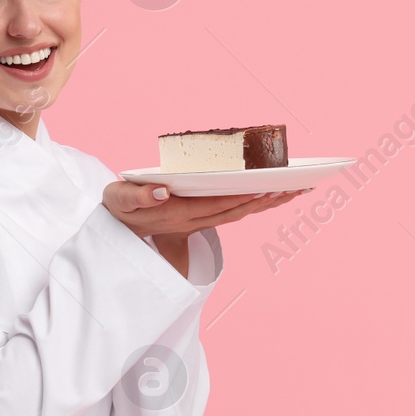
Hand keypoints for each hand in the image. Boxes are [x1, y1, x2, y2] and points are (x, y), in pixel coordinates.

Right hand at [101, 181, 308, 239]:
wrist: (119, 226)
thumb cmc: (120, 208)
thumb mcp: (121, 200)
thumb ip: (138, 196)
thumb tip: (162, 192)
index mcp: (179, 214)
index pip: (215, 206)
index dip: (238, 199)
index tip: (261, 190)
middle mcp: (194, 220)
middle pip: (237, 211)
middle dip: (265, 202)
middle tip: (294, 189)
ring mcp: (200, 220)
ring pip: (240, 213)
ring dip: (267, 203)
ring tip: (295, 190)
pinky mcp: (202, 216)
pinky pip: (235, 210)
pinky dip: (256, 203)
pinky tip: (274, 194)